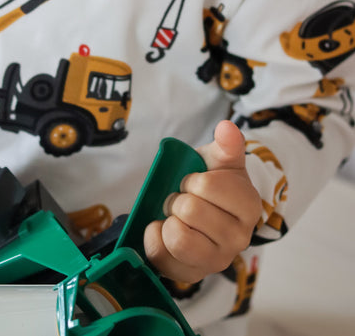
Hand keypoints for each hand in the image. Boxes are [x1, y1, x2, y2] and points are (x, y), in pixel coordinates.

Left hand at [144, 120, 261, 283]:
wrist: (204, 214)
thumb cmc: (213, 185)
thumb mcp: (220, 161)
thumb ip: (227, 144)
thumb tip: (227, 127)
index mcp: (248, 206)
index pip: (205, 186)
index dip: (192, 180)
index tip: (197, 182)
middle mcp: (238, 239)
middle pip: (188, 210)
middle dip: (178, 198)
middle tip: (185, 200)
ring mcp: (216, 260)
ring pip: (178, 236)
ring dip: (169, 220)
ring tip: (178, 217)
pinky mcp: (192, 275)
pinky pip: (161, 256)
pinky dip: (155, 237)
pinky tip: (164, 230)